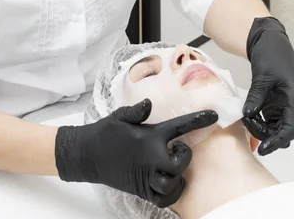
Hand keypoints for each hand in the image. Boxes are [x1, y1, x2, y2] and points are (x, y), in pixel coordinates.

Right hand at [55, 98, 217, 207]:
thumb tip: (149, 103)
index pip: (180, 127)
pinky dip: (171, 193)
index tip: (214, 116)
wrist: (87, 154)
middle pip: (180, 162)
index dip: (199, 120)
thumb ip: (138, 111)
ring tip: (173, 165)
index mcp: (149, 137)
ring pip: (172, 182)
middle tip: (179, 148)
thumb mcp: (121, 116)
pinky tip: (170, 182)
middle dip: (184, 156)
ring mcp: (145, 176)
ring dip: (177, 175)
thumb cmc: (106, 132)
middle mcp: (150, 158)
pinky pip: (163, 198)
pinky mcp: (140, 189)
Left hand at [242, 16, 293, 155]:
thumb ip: (256, 96)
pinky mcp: (276, 104)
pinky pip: (269, 121)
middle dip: (266, 134)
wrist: (268, 42)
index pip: (290, 128)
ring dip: (262, 128)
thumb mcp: (263, 76)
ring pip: (276, 128)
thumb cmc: (271, 55)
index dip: (277, 141)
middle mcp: (293, 105)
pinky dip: (259, 122)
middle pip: (284, 131)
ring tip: (247, 119)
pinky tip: (249, 115)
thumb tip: (247, 114)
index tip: (263, 148)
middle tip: (248, 124)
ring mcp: (284, 106)